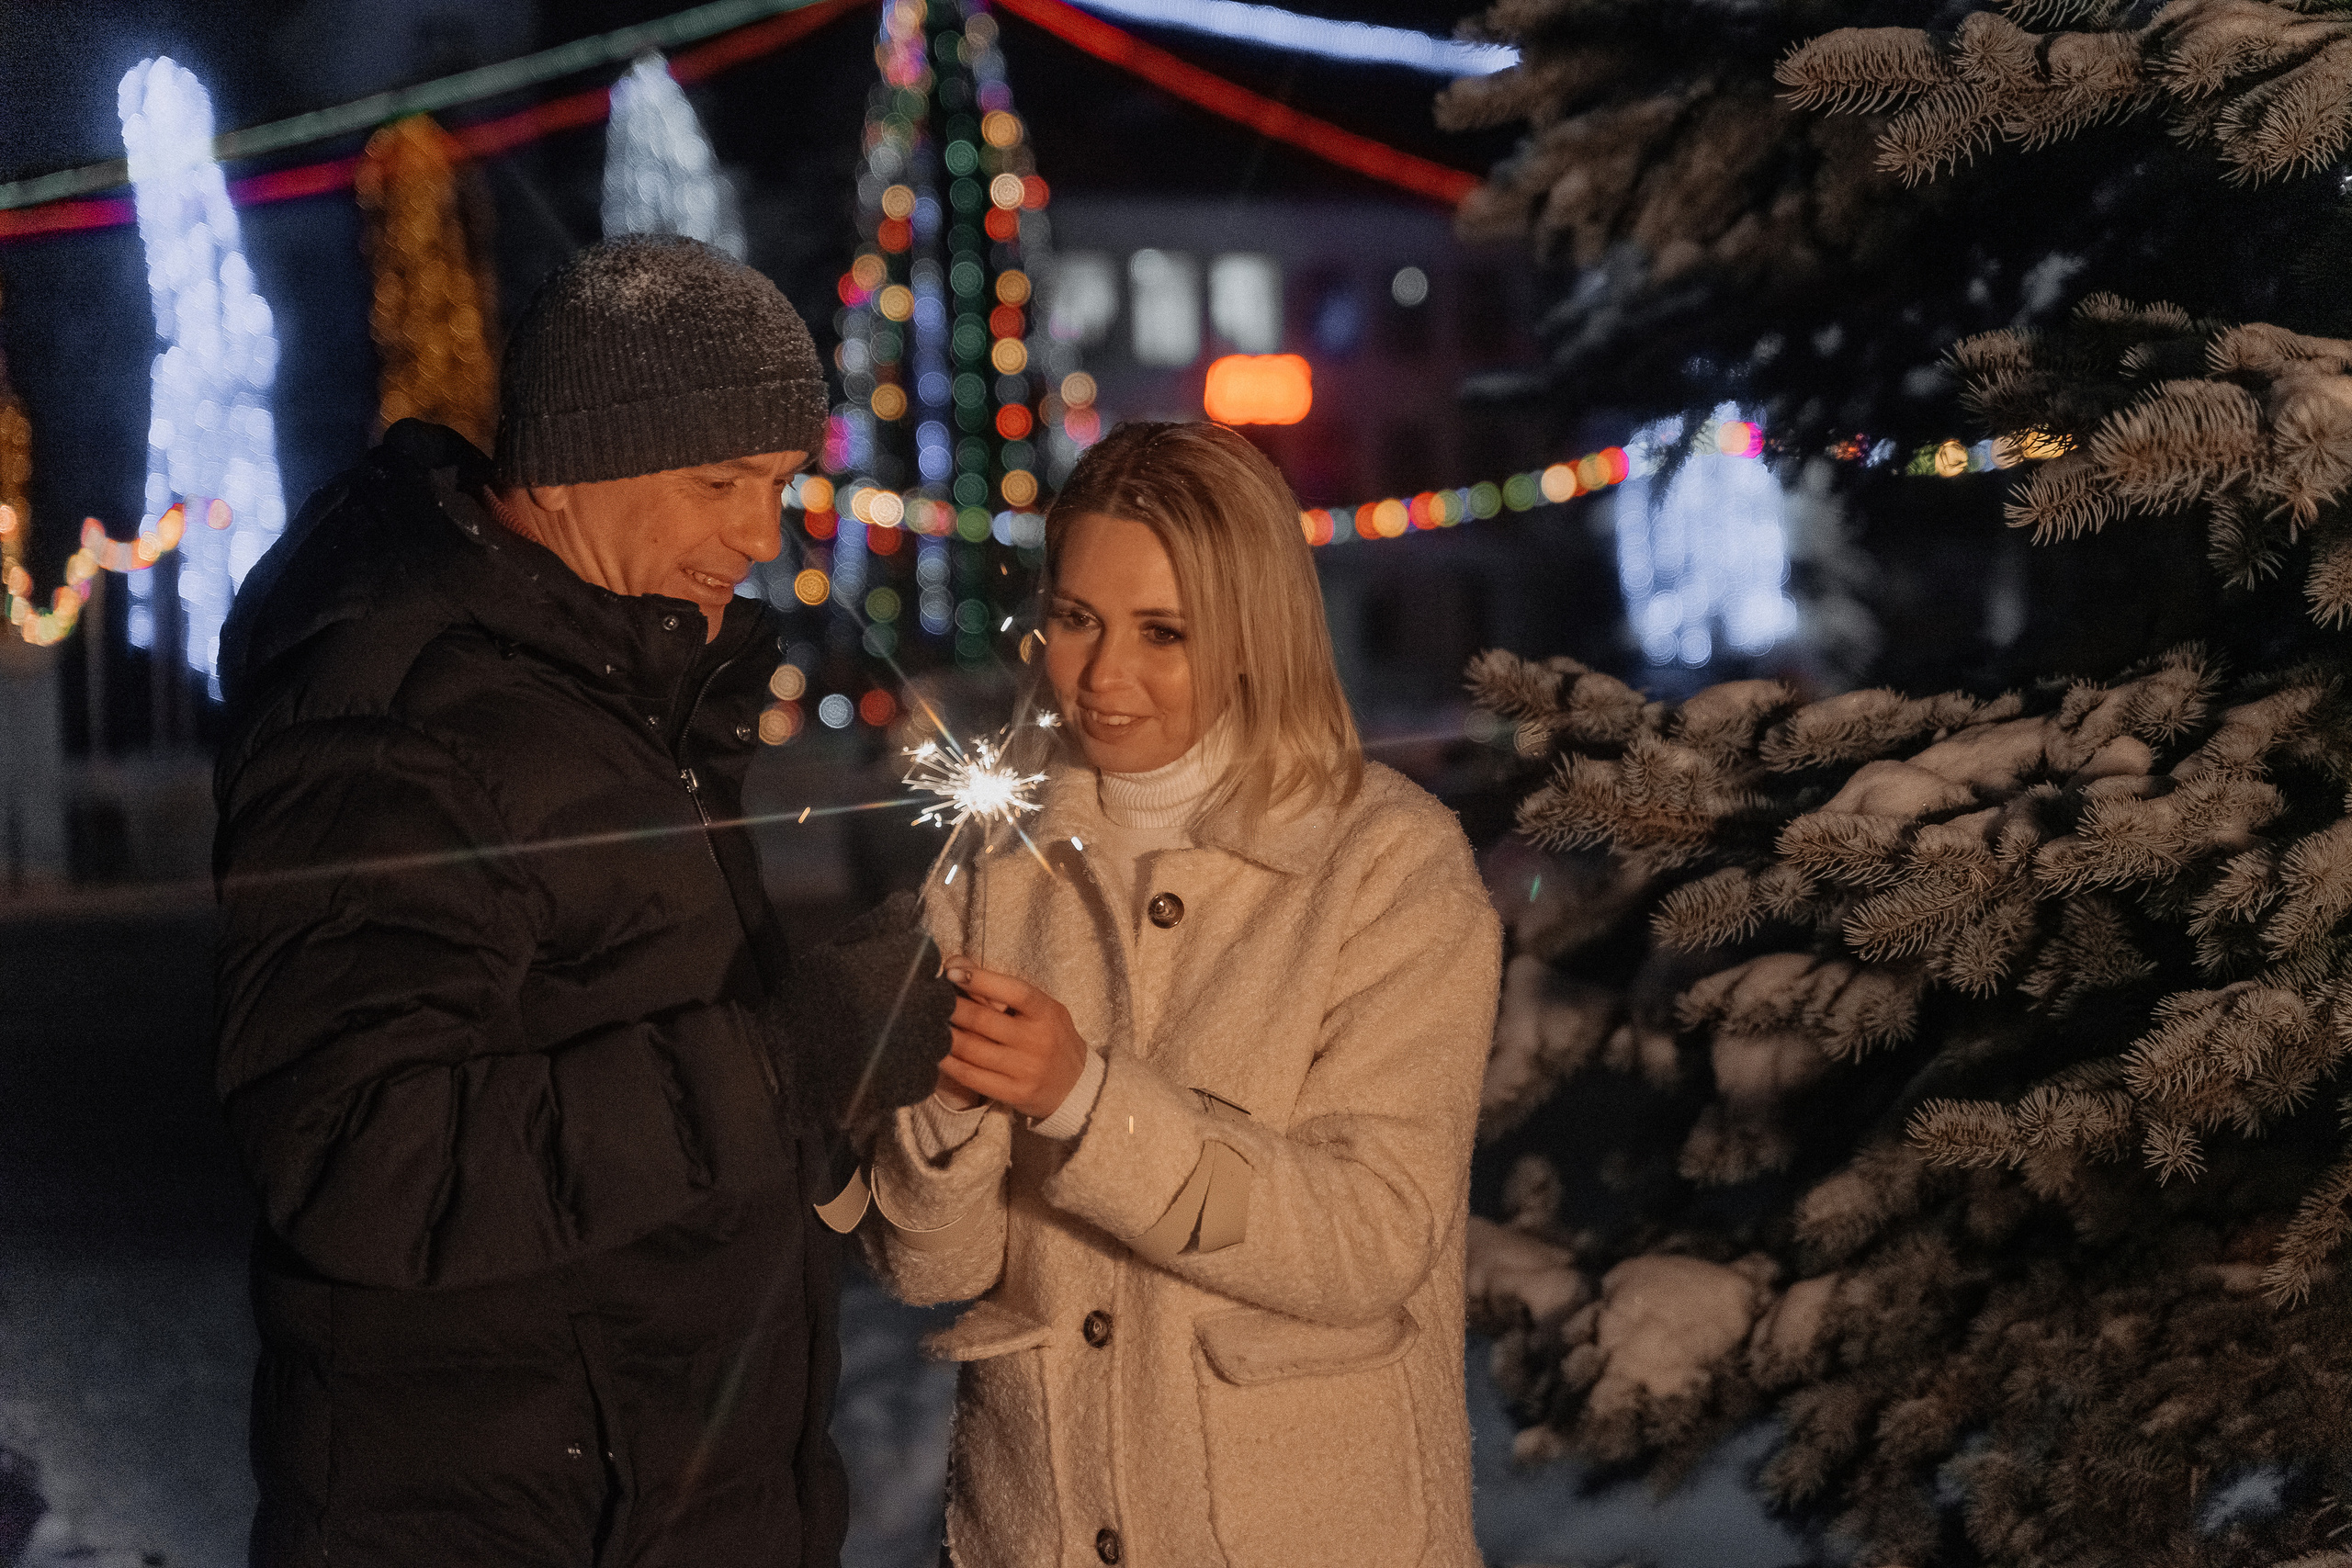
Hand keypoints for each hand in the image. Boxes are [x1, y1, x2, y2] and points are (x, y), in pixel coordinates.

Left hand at [938, 959, 1090, 1120]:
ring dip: (944, 1035)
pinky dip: (949, 1063)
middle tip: (931, 1001)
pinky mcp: (1015, 1094)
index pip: (1014, 991)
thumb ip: (1004, 989)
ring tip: (928, 1024)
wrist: (1077, 1087)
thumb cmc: (1052, 1038)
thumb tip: (957, 964)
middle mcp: (1038, 1041)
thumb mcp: (1041, 1010)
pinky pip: (972, 1077)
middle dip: (951, 1008)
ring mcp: (1027, 1069)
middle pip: (983, 1021)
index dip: (981, 979)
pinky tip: (936, 1053)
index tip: (952, 971)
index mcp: (1048, 1013)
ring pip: (972, 1049)